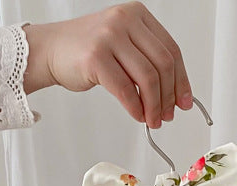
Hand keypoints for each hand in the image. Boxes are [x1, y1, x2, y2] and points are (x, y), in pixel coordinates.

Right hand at [22, 3, 192, 127]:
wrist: (51, 50)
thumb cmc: (89, 52)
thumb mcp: (125, 47)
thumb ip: (148, 62)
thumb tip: (176, 95)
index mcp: (137, 15)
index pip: (172, 50)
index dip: (182, 80)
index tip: (184, 102)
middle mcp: (125, 20)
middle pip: (163, 65)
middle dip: (168, 97)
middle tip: (166, 116)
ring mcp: (109, 36)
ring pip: (148, 78)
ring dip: (154, 106)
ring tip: (152, 120)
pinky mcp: (95, 57)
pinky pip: (126, 90)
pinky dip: (135, 108)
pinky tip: (137, 115)